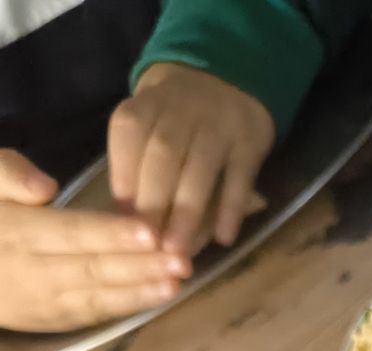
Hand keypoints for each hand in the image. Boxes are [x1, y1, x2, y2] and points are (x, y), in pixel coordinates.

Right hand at [0, 149, 189, 332]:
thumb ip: (8, 173)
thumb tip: (44, 187)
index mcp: (18, 232)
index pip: (71, 232)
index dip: (111, 234)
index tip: (149, 232)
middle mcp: (33, 271)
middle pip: (92, 268)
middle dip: (140, 266)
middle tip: (181, 259)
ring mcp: (44, 301)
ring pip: (97, 297)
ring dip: (140, 292)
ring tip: (177, 282)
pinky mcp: (53, 320)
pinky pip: (93, 314)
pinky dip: (126, 307)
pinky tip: (157, 297)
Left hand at [108, 63, 273, 254]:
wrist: (228, 78)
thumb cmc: (177, 120)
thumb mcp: (149, 126)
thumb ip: (136, 166)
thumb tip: (125, 222)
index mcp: (145, 105)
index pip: (128, 137)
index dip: (124, 180)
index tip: (122, 224)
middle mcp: (180, 109)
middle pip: (162, 156)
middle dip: (154, 204)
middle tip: (150, 247)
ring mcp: (218, 123)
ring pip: (199, 168)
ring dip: (187, 212)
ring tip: (179, 252)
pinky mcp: (250, 140)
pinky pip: (239, 176)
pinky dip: (231, 208)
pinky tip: (224, 238)